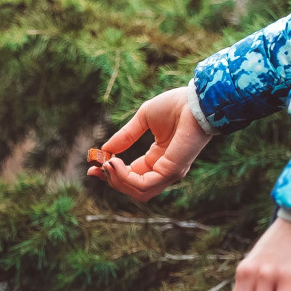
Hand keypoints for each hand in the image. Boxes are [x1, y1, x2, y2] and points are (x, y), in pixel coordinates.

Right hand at [87, 87, 211, 200]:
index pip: (132, 175)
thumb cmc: (176, 104)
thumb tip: (105, 151)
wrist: (197, 99)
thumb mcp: (144, 118)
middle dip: (111, 180)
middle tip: (96, 168)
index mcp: (159, 158)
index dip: (112, 173)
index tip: (93, 167)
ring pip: (136, 191)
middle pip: (132, 187)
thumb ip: (125, 136)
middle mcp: (164, 170)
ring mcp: (169, 174)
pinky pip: (143, 185)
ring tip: (107, 164)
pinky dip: (125, 177)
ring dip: (117, 180)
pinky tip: (116, 164)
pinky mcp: (171, 173)